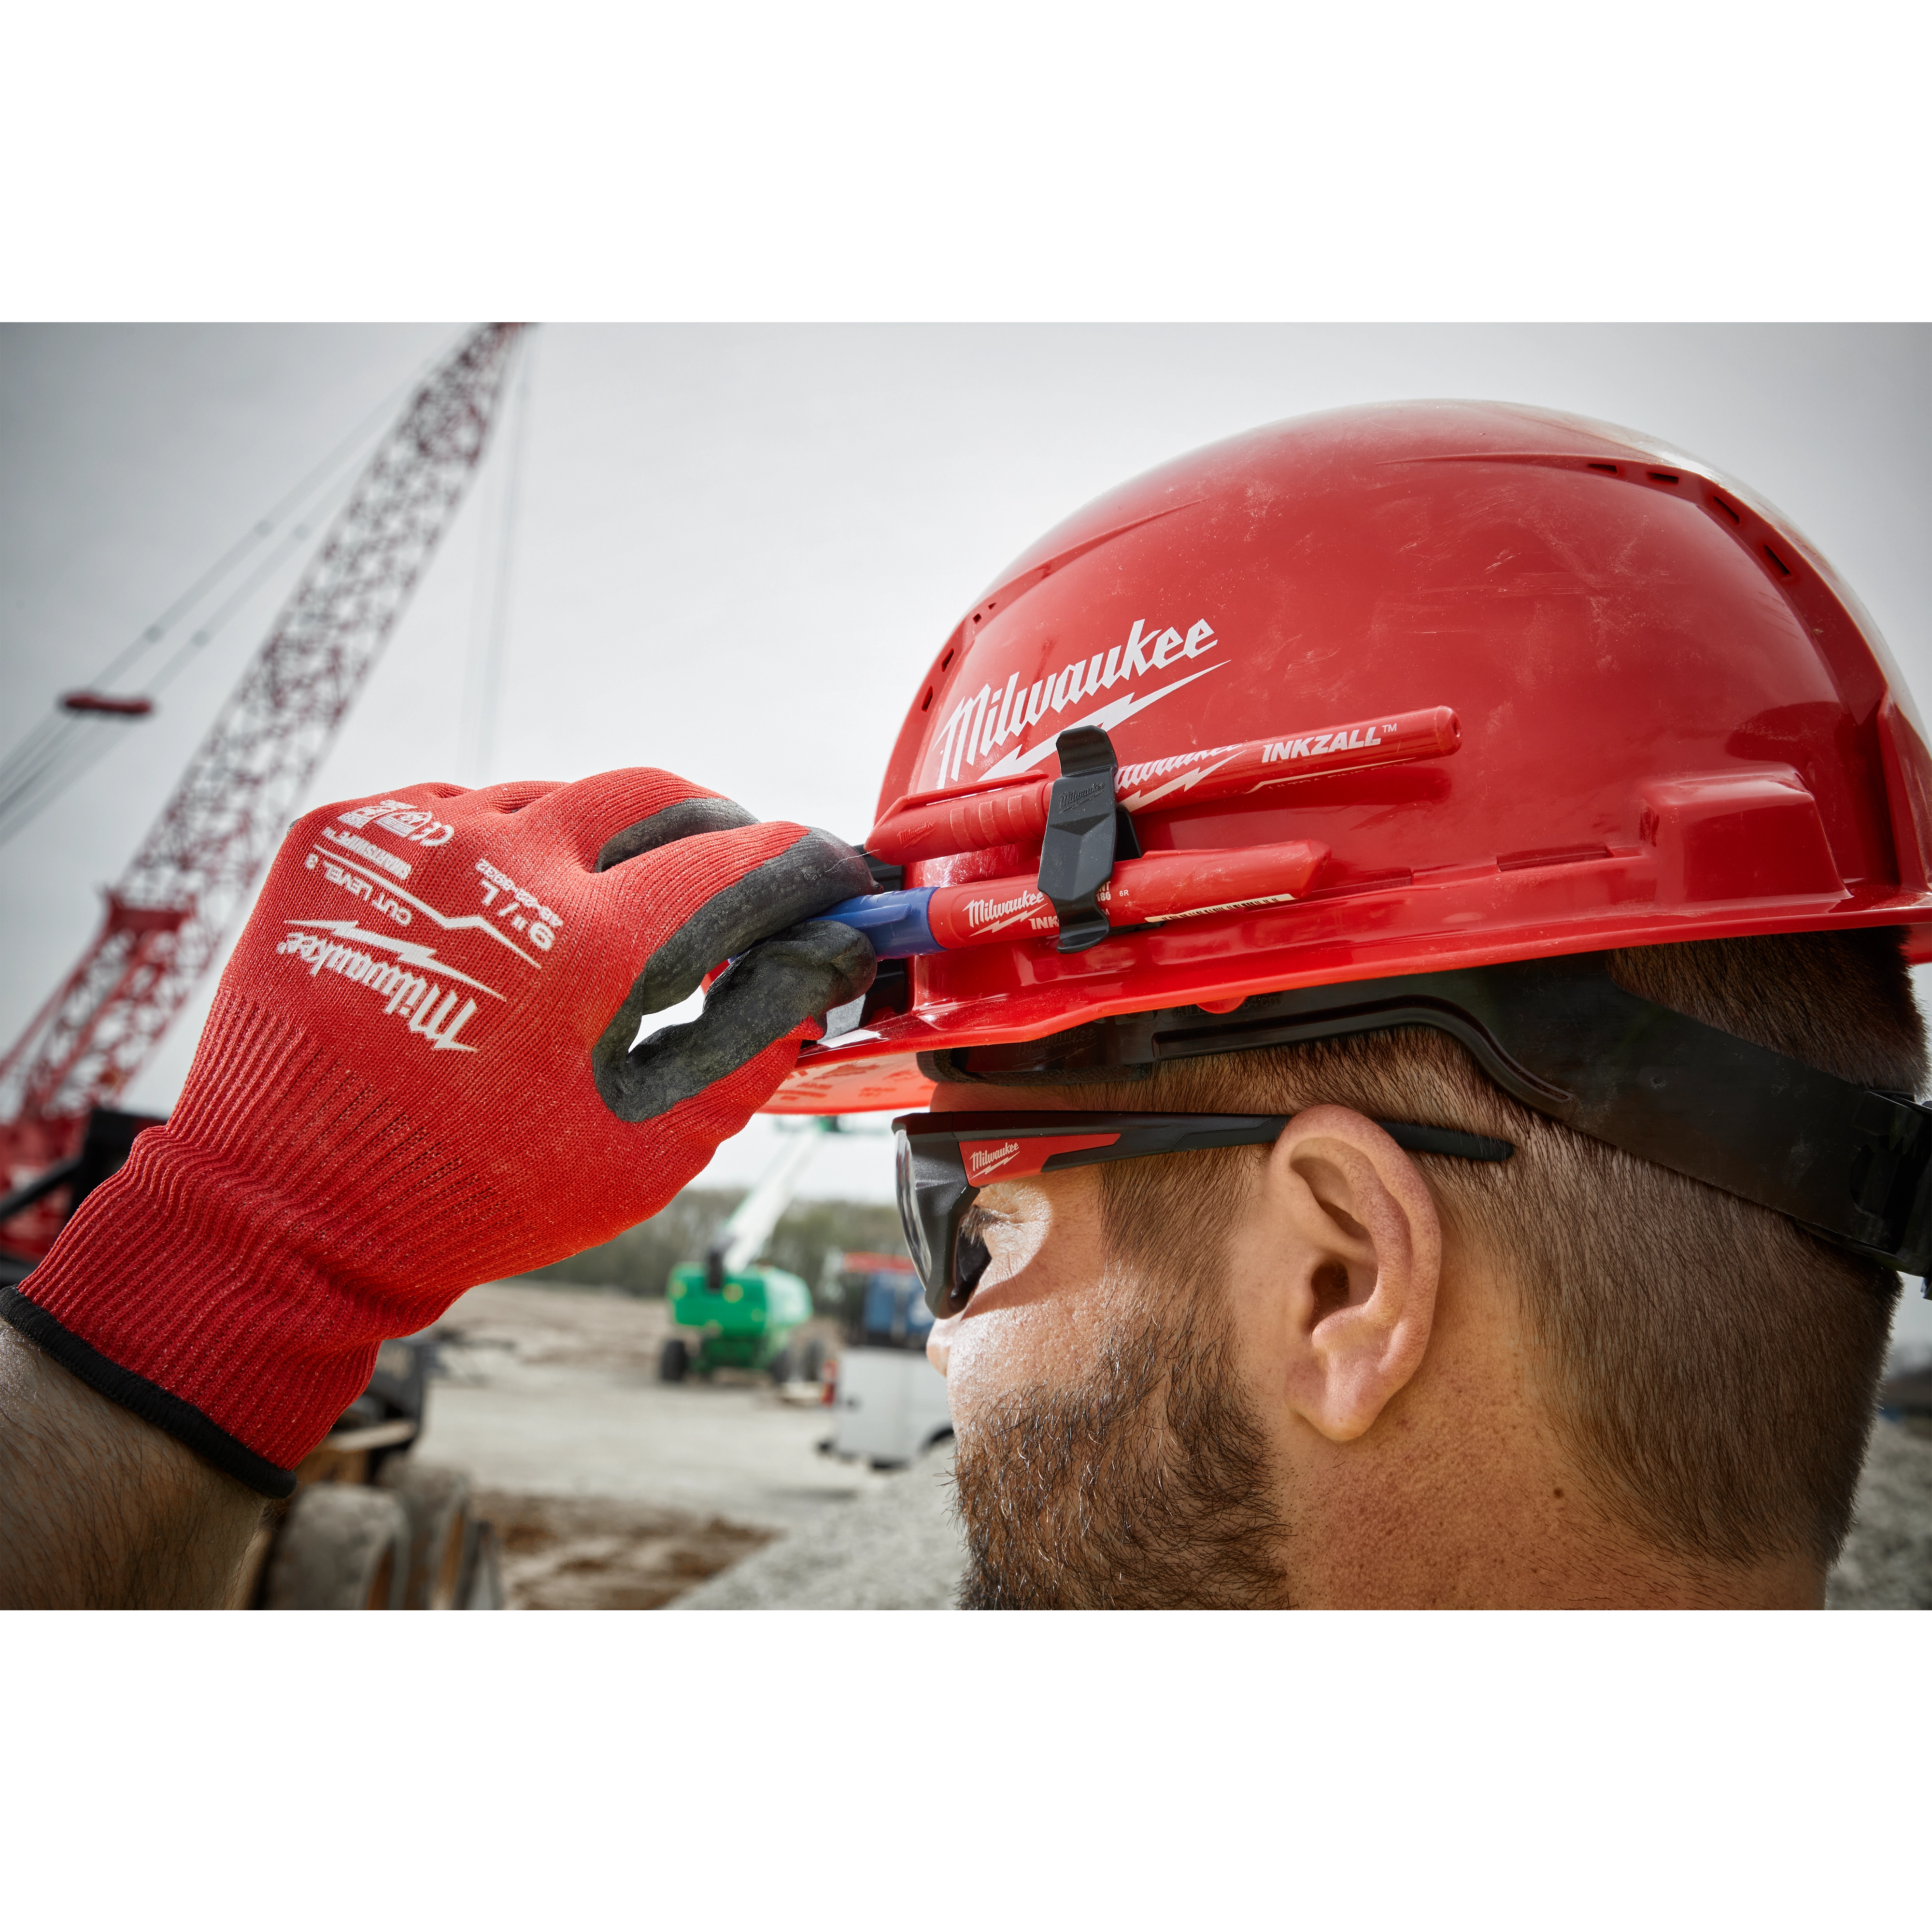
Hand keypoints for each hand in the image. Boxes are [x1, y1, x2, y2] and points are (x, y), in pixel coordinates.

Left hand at [0, 771, 873, 1490]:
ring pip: (557, 797)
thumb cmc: (480, 1195)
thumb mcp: (648, 1147)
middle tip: (736, 887)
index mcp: (584, 947)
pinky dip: (505, 855)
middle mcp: (496, 866)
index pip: (740, 858)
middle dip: (719, 835)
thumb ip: (754, 1043)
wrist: (288, 1213)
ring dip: (605, 848)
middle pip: (658, 796)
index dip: (806, 866)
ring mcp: (409, 840)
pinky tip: (506, 925)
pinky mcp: (343, 839)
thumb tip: (823, 961)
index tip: (836, 877)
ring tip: (604, 925)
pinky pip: (460, 812)